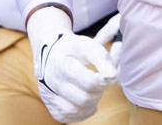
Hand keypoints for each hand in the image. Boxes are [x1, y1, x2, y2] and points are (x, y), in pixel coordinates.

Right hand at [28, 6, 116, 121]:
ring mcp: (48, 95)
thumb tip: (113, 76)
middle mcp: (52, 82)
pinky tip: (86, 102)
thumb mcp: (87, 46)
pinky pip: (67, 117)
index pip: (90, 83)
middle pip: (83, 99)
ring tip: (94, 92)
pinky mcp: (50, 105)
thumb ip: (102, 59)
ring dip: (91, 104)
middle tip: (100, 83)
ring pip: (75, 110)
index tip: (107, 76)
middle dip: (98, 93)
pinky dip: (81, 113)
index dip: (103, 82)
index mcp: (62, 65)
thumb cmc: (73, 49)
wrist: (49, 52)